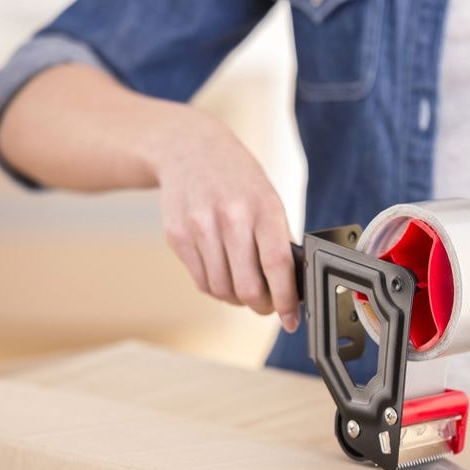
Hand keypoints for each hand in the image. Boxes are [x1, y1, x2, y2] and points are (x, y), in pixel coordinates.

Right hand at [151, 109, 299, 330]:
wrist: (189, 149)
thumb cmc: (238, 180)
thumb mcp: (268, 200)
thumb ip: (278, 241)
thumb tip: (292, 288)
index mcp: (263, 208)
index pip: (277, 266)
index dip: (285, 301)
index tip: (291, 320)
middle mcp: (231, 217)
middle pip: (247, 287)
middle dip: (261, 306)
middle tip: (266, 306)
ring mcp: (200, 227)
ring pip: (222, 290)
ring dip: (237, 299)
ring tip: (244, 289)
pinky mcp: (177, 236)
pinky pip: (201, 281)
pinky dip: (216, 288)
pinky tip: (223, 275)